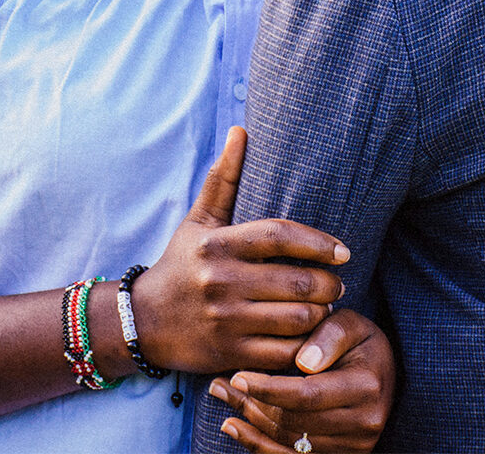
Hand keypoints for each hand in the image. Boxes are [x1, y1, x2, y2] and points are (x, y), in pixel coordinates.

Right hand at [130, 127, 351, 375]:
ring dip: (321, 314)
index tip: (343, 251)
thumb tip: (240, 131)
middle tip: (338, 283)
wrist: (141, 322)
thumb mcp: (199, 219)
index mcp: (218, 244)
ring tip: (327, 306)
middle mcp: (221, 281)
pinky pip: (281, 354)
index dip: (318, 242)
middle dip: (328, 284)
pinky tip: (311, 336)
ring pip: (294, 319)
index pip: (279, 236)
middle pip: (295, 282)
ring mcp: (225, 320)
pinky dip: (304, 347)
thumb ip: (224, 178)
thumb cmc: (181, 263)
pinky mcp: (228, 354)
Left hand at [209, 309, 393, 452]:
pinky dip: (259, 445)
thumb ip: (330, 335)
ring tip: (222, 397)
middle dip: (252, 404)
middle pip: (294, 422)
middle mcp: (363, 425)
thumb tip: (302, 362)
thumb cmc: (362, 342)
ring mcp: (353, 447)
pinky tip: (235, 427)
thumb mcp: (353, 325)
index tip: (238, 376)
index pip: (308, 395)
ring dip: (250, 422)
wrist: (384, 374)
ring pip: (288, 442)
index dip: (269, 388)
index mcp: (366, 388)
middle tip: (221, 383)